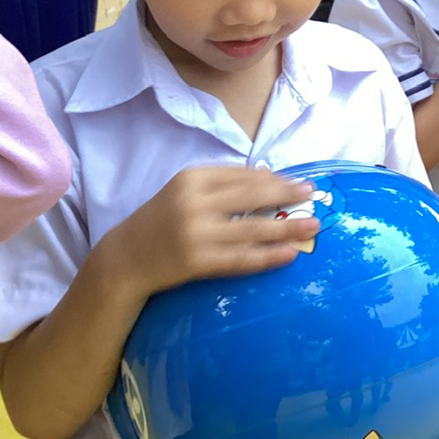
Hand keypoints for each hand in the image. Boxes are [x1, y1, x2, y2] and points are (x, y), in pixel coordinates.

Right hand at [110, 167, 318, 297]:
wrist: (124, 258)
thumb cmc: (163, 220)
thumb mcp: (185, 192)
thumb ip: (222, 184)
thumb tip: (270, 179)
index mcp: (192, 178)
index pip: (243, 175)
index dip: (276, 179)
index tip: (300, 183)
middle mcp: (193, 202)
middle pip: (252, 196)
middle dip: (287, 195)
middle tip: (314, 196)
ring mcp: (195, 233)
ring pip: (252, 229)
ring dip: (287, 228)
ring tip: (314, 227)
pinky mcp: (196, 262)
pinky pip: (240, 259)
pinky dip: (267, 257)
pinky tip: (289, 255)